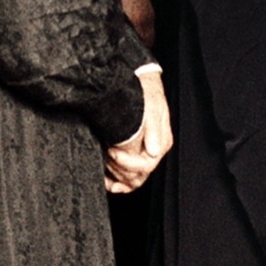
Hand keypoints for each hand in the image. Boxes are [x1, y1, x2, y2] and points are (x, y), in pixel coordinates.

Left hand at [104, 70, 170, 192]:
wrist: (139, 82)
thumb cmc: (146, 92)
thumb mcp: (152, 104)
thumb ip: (153, 127)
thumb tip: (153, 151)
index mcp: (162, 142)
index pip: (147, 164)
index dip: (127, 162)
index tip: (112, 150)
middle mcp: (154, 152)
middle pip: (138, 175)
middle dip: (119, 168)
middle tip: (105, 152)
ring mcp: (144, 155)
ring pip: (132, 180)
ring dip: (116, 176)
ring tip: (103, 160)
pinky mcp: (133, 156)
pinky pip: (126, 179)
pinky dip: (115, 183)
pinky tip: (105, 180)